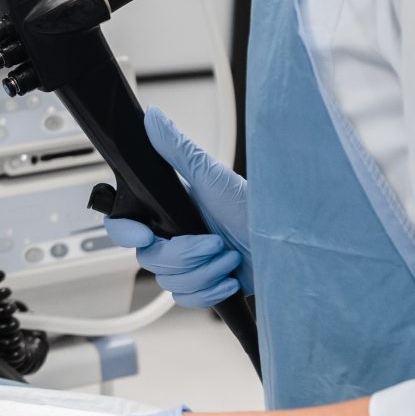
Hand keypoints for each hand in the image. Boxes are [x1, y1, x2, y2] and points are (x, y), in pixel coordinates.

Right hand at [104, 107, 251, 305]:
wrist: (289, 244)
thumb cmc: (255, 206)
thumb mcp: (212, 176)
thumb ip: (177, 149)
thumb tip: (153, 116)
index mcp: (168, 209)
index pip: (125, 223)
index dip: (125, 231)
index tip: (145, 234)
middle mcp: (174, 236)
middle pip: (149, 258)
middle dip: (185, 255)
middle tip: (215, 242)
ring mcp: (189, 264)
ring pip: (168, 282)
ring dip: (204, 273)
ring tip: (230, 257)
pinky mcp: (205, 286)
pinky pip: (187, 299)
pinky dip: (210, 291)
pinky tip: (231, 277)